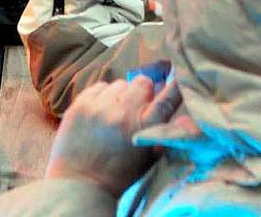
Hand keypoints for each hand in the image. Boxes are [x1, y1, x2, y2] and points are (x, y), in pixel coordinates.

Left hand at [46, 77, 181, 197]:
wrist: (81, 184)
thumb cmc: (120, 174)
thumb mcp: (149, 157)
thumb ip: (162, 133)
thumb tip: (179, 111)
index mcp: (144, 127)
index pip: (167, 97)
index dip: (175, 85)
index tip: (178, 76)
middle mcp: (124, 112)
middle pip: (143, 82)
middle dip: (143, 93)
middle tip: (136, 107)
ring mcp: (100, 106)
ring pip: (120, 83)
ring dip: (121, 95)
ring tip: (114, 113)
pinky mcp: (80, 104)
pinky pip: (100, 86)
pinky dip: (102, 96)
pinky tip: (100, 112)